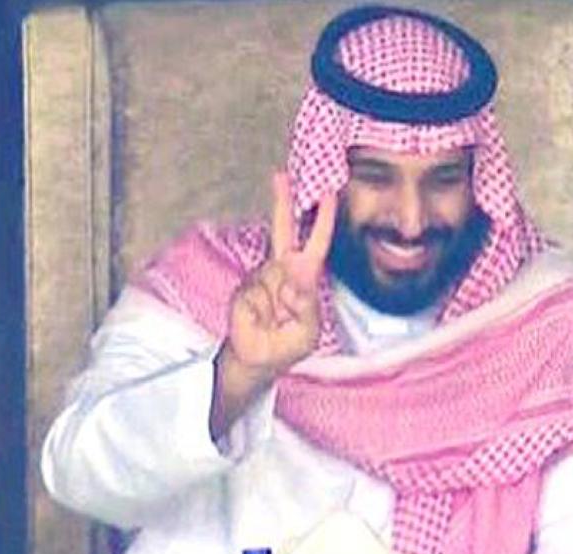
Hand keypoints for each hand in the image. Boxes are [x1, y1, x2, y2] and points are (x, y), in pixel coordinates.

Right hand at [209, 173, 335, 439]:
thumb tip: (297, 274)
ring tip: (276, 320)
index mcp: (306, 279)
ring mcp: (262, 277)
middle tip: (283, 175)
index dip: (322, 219)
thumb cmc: (288, 345)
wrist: (256, 359)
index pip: (316, 244)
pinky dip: (259, 306)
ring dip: (275, 297)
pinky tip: (262, 319)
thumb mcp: (307, 330)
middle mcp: (283, 271)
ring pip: (270, 274)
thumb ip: (306, 302)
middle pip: (284, 230)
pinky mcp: (245, 287)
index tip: (327, 193)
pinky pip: (254, 291)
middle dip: (283, 203)